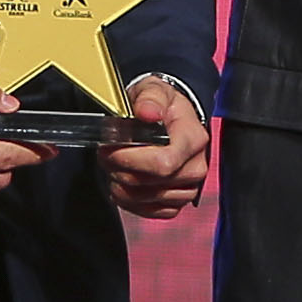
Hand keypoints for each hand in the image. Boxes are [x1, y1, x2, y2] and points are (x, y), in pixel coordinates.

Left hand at [103, 77, 210, 218]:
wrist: (172, 118)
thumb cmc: (163, 106)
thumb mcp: (154, 90)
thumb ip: (150, 98)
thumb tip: (147, 112)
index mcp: (193, 138)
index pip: (163, 162)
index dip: (131, 160)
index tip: (110, 150)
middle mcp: (196, 166)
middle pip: (152, 182)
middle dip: (121, 170)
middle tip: (106, 155)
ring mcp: (189, 187)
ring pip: (148, 199)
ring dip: (122, 186)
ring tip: (114, 167)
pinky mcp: (179, 201)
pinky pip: (152, 212)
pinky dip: (131, 202)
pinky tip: (122, 185)